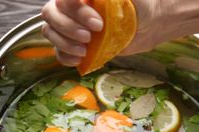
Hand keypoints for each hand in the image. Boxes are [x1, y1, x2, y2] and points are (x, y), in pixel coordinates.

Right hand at [41, 0, 165, 65]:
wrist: (148, 26)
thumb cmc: (139, 4)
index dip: (75, 11)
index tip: (97, 23)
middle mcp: (72, 9)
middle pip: (51, 14)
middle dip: (69, 27)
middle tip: (91, 36)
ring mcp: (72, 28)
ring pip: (50, 32)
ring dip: (64, 42)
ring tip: (85, 50)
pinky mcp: (76, 46)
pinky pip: (58, 51)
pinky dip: (65, 57)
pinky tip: (80, 58)